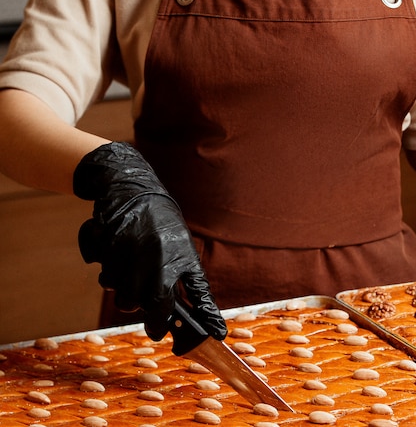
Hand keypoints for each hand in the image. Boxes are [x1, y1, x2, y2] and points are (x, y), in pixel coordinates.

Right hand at [73, 142, 226, 340]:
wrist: (134, 188)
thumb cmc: (165, 226)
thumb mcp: (186, 253)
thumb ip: (194, 287)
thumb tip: (213, 323)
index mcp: (172, 259)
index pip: (163, 302)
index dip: (159, 322)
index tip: (158, 334)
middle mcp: (148, 255)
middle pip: (130, 302)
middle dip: (134, 303)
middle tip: (139, 294)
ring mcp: (123, 246)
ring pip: (111, 286)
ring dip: (117, 280)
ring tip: (129, 263)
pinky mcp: (102, 237)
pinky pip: (95, 261)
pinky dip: (101, 257)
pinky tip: (113, 245)